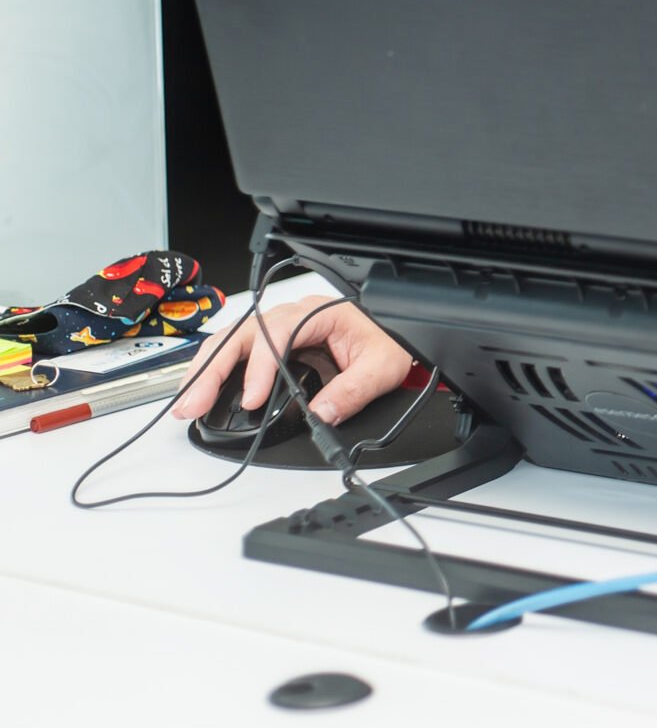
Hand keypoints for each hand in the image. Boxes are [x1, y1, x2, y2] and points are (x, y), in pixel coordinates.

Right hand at [169, 297, 411, 425]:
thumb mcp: (383, 367)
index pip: (278, 334)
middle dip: (213, 369)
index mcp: (320, 313)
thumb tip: (320, 414)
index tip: (251, 399)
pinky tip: (200, 391)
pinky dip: (214, 371)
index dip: (260, 367)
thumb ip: (353, 391)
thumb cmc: (391, 342)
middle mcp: (294, 315)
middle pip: (241, 334)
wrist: (399, 335)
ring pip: (231, 341)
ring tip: (187, 403)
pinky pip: (237, 352)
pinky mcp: (273, 344)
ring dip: (205, 371)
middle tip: (194, 404)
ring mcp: (280, 327)